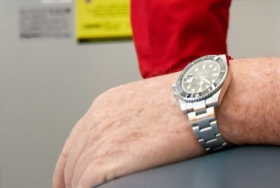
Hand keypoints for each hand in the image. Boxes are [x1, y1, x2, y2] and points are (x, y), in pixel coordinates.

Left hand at [53, 73, 202, 187]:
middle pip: (72, 163)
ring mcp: (98, 141)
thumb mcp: (154, 101)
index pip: (75, 144)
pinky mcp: (105, 162)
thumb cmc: (196, 100)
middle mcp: (96, 120)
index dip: (71, 169)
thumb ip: (133, 119)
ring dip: (89, 186)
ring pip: (78, 178)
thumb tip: (134, 141)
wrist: (208, 101)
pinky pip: (87, 187)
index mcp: (105, 104)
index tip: (72, 182)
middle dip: (78, 181)